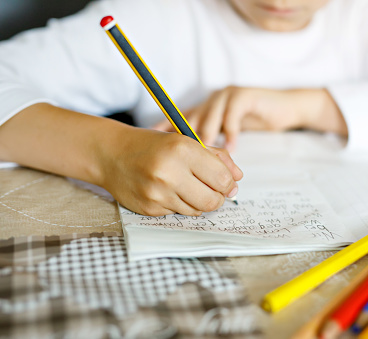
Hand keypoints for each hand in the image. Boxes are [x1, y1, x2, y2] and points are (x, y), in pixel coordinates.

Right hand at [100, 128, 242, 215]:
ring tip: (188, 187)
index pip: (222, 178)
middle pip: (212, 200)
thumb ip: (217, 157)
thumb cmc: (154, 146)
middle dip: (218, 198)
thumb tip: (238, 178)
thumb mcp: (186, 141)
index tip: (226, 182)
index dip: (229, 183)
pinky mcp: (149, 208)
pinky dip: (180, 205)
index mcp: (182, 150)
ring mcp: (157, 193)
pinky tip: (169, 191)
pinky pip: (178, 213)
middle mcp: (169, 173)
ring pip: (196, 210)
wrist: (112, 154)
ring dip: (199, 202)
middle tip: (213, 190)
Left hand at [152, 87, 346, 150]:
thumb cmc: (255, 121)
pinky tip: (232, 147)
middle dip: (187, 140)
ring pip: (211, 117)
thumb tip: (191, 165)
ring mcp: (227, 96)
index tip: (152, 144)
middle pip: (192, 119)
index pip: (179, 119)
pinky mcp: (245, 96)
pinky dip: (232, 132)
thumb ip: (211, 143)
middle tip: (181, 159)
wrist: (284, 107)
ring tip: (205, 157)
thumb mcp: (228, 132)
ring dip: (208, 138)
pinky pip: (233, 116)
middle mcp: (212, 100)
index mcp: (205, 108)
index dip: (165, 129)